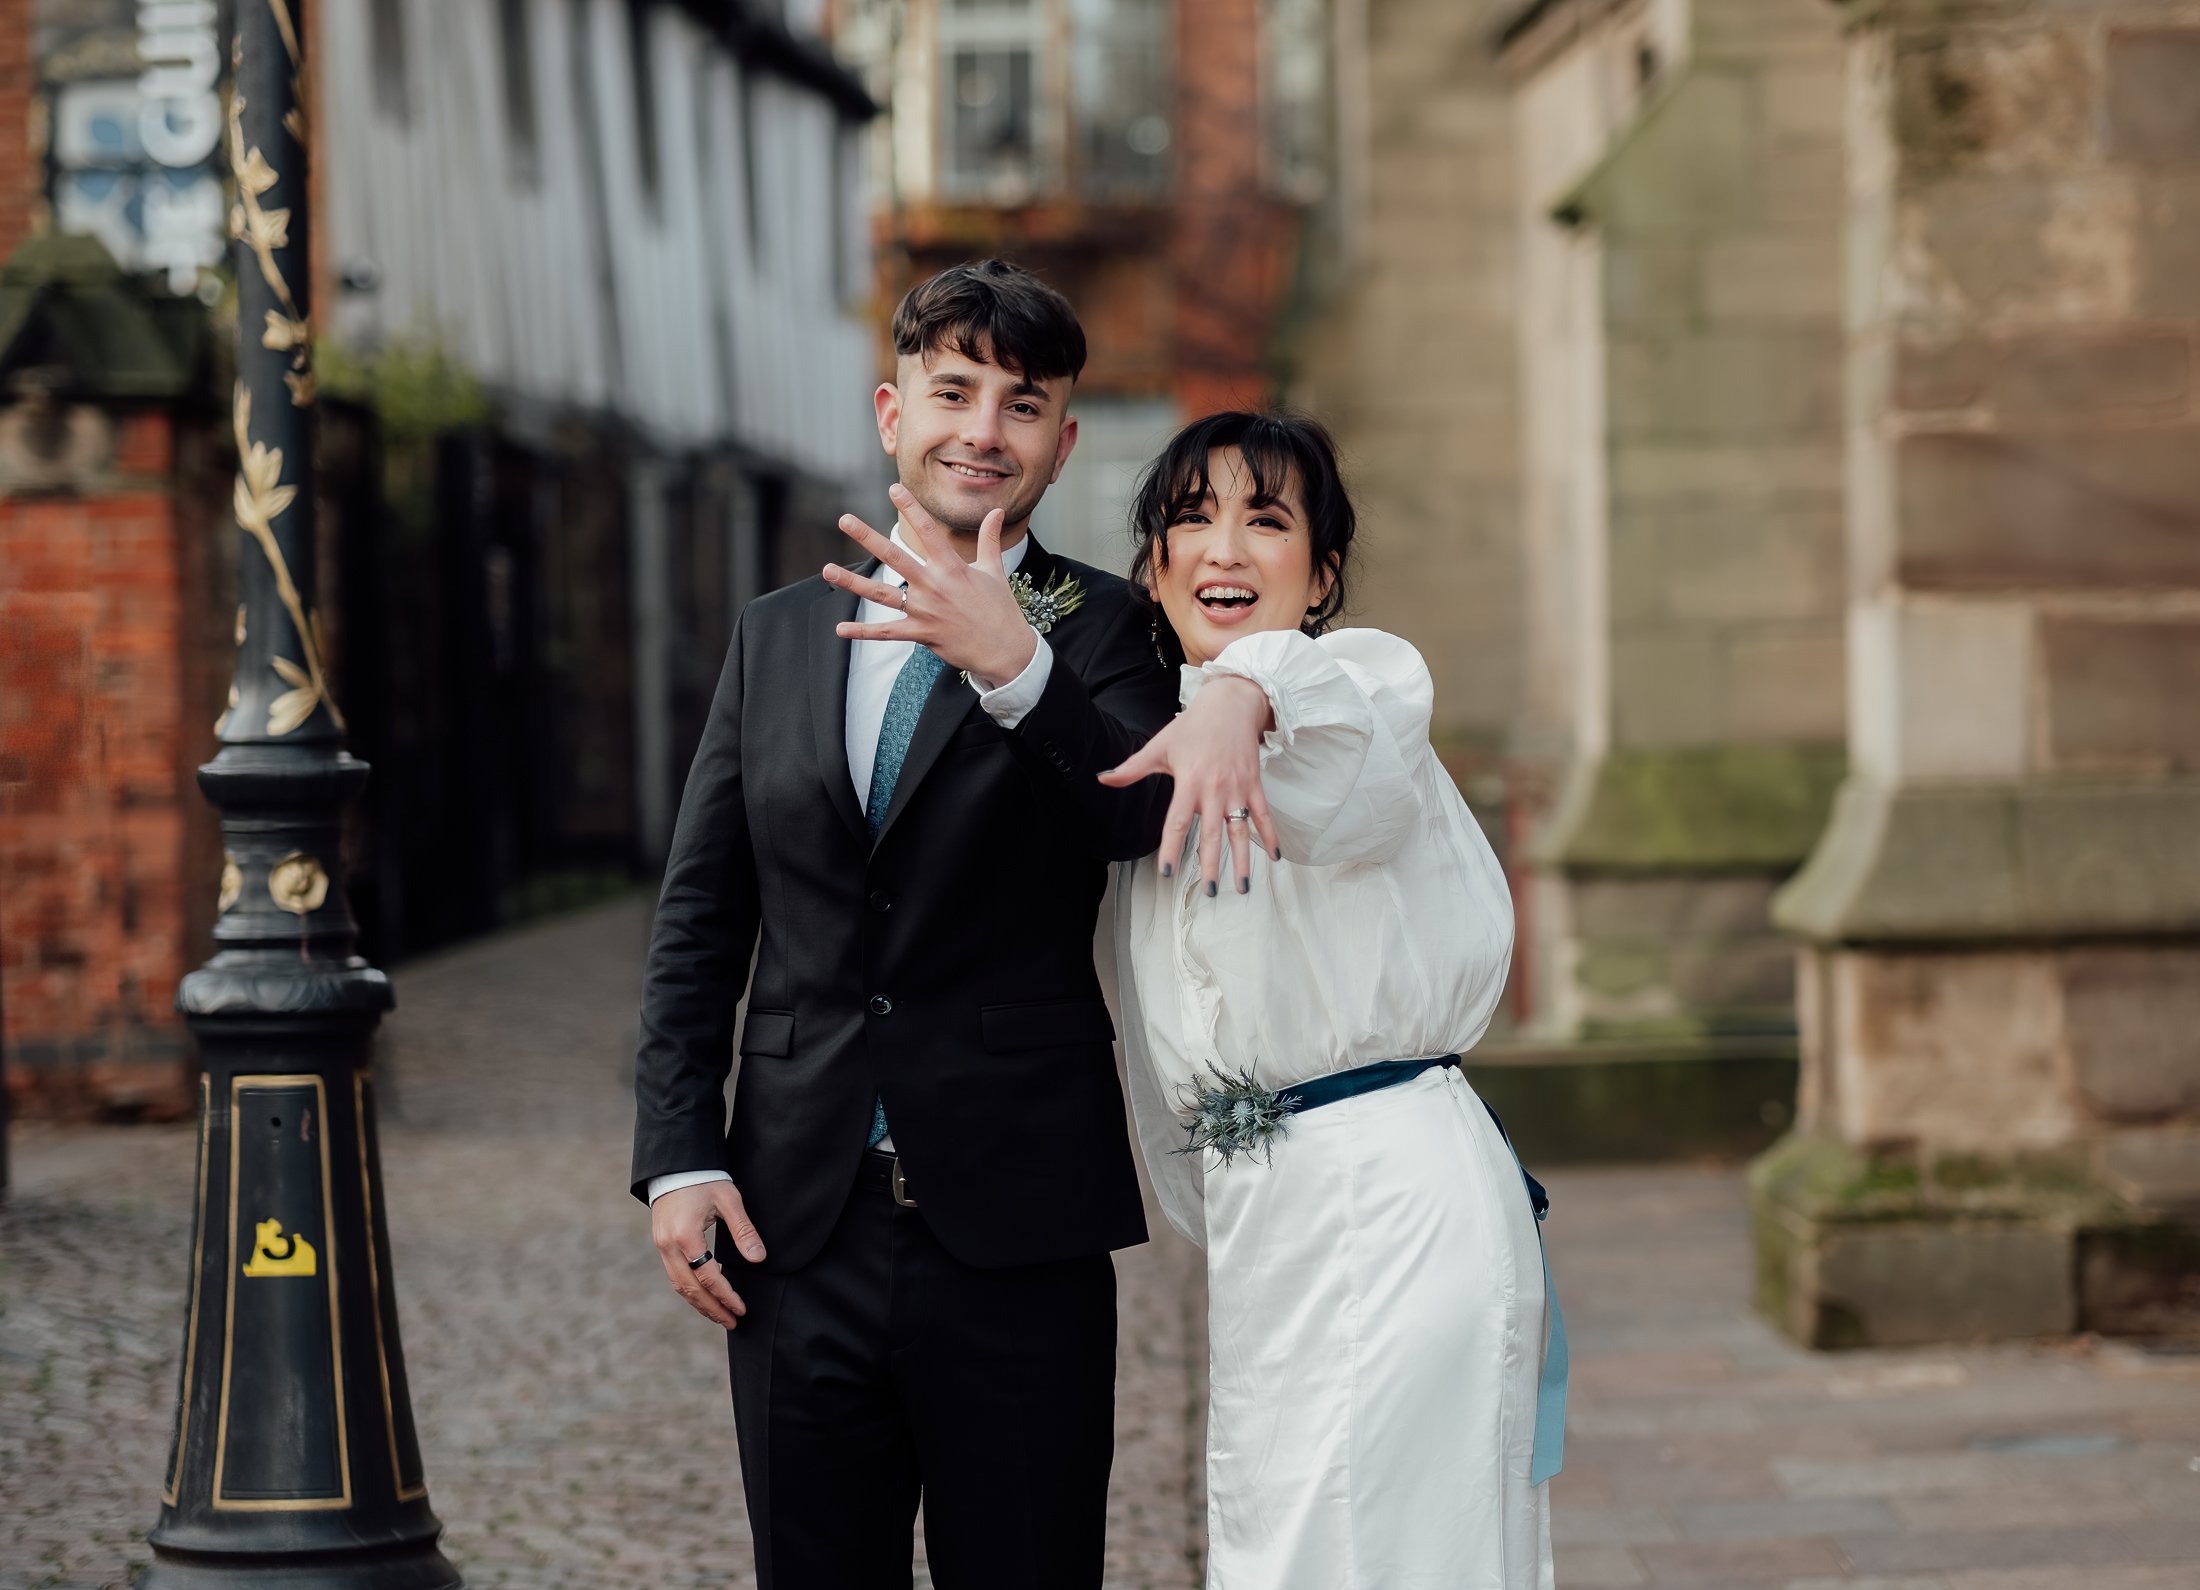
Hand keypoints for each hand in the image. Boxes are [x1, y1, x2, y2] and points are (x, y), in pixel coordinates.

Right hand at [651, 1180, 766, 1329]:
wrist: (675, 1165)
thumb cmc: (705, 1179)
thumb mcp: (729, 1200)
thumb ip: (744, 1231)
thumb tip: (758, 1260)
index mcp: (686, 1235)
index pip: (708, 1276)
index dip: (726, 1296)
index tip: (742, 1308)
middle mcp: (669, 1245)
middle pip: (690, 1288)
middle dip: (712, 1309)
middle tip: (732, 1322)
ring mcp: (661, 1246)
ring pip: (679, 1285)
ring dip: (699, 1304)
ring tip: (720, 1316)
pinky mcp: (661, 1244)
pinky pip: (674, 1275)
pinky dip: (690, 1290)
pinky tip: (704, 1297)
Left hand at [823, 484, 1037, 684]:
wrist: (1006, 650)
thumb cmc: (1000, 609)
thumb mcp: (994, 570)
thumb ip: (988, 539)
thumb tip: (995, 510)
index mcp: (952, 567)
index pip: (927, 531)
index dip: (911, 507)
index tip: (894, 488)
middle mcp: (934, 586)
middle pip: (894, 557)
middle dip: (867, 537)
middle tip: (844, 520)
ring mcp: (925, 611)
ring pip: (881, 595)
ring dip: (852, 582)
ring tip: (827, 570)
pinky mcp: (922, 634)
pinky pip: (887, 633)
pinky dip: (863, 633)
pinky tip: (840, 630)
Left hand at [1099, 675, 1278, 894]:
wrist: (1230, 704)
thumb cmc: (1192, 727)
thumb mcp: (1159, 746)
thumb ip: (1132, 768)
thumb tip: (1103, 779)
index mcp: (1190, 781)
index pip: (1178, 821)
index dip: (1171, 847)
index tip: (1167, 872)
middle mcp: (1215, 788)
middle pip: (1212, 833)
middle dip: (1212, 864)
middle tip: (1210, 892)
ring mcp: (1238, 788)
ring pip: (1241, 831)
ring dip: (1244, 860)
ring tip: (1243, 887)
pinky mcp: (1254, 785)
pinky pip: (1264, 814)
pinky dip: (1271, 835)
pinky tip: (1275, 857)